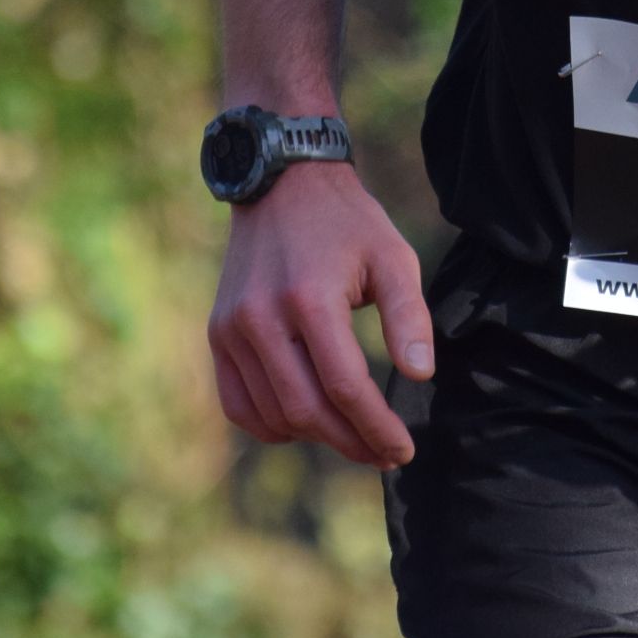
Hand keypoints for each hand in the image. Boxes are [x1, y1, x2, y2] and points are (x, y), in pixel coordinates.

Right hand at [207, 159, 435, 468]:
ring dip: (316, 437)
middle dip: (351, 441)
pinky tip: (307, 423)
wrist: (282, 184)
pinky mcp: (218, 334)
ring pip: (274, 415)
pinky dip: (272, 426)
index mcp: (309, 298)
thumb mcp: (392, 256)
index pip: (344, 387)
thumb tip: (420, 375)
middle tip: (385, 452)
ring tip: (354, 435)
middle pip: (307, 410)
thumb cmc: (347, 222)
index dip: (376, 427)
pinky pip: (239, 405)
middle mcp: (261, 318)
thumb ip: (409, 316)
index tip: (403, 448)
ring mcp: (231, 329)